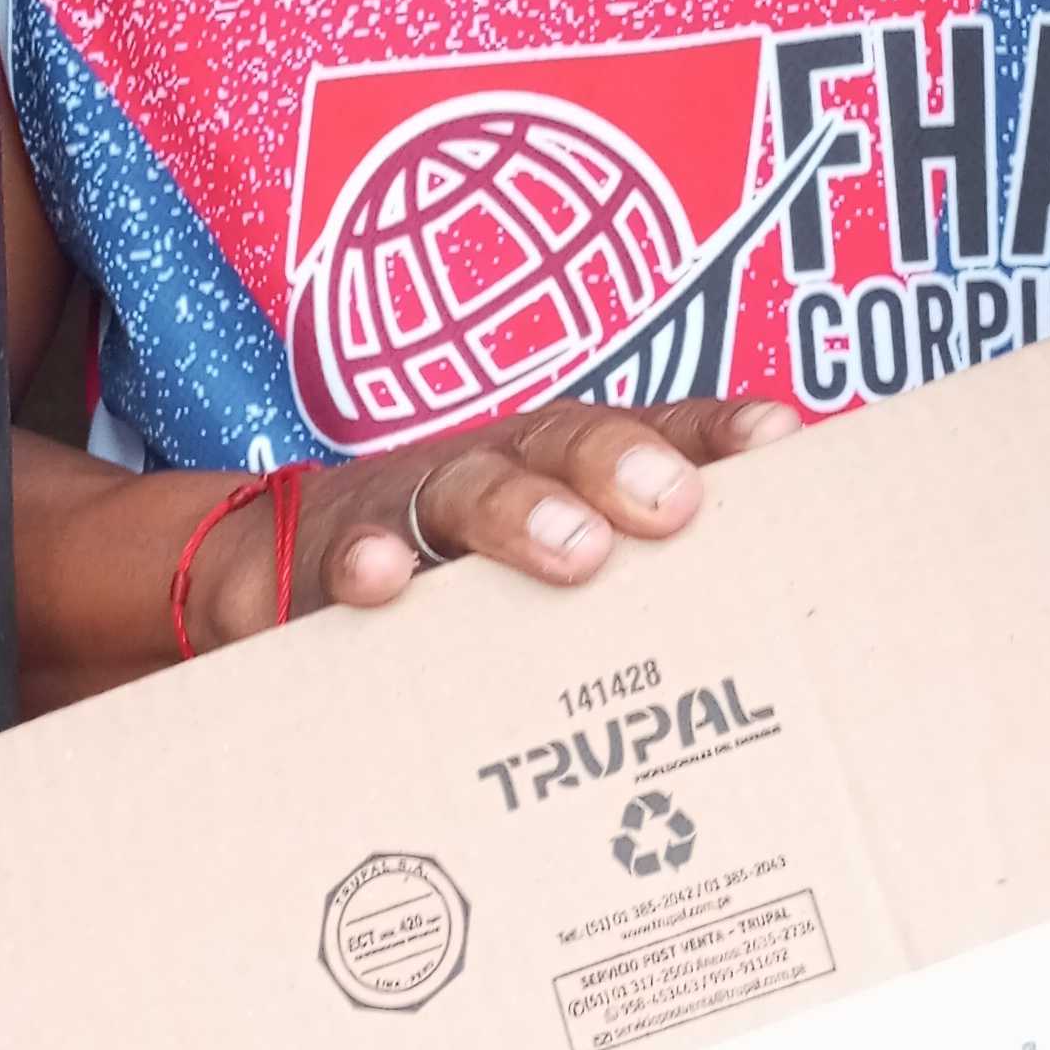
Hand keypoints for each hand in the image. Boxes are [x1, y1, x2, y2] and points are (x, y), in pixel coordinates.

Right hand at [189, 395, 801, 648]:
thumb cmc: (451, 581)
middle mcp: (492, 469)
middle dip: (622, 465)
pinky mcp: (324, 557)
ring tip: (576, 552)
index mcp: (558, 470)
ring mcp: (406, 505)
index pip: (651, 431)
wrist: (270, 568)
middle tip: (674, 507)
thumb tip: (769, 619)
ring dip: (521, 512)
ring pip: (467, 490)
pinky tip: (386, 582)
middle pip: (563, 444)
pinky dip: (365, 564)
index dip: (714, 430)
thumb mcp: (543, 574)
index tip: (779, 437)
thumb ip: (642, 590)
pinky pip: (341, 556)